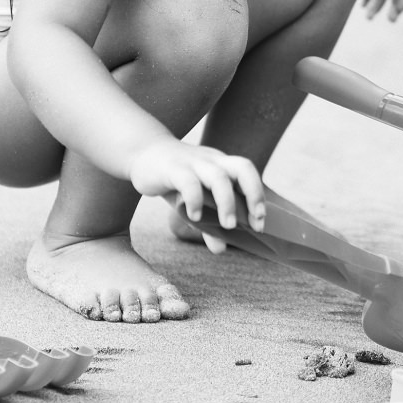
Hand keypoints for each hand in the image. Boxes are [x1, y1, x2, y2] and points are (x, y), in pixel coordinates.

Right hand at [128, 138, 265, 249]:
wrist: (142, 152)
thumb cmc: (174, 179)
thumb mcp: (194, 200)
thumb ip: (208, 224)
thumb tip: (221, 249)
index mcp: (222, 165)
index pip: (248, 173)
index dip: (258, 195)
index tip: (260, 221)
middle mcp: (212, 161)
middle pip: (243, 168)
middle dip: (254, 194)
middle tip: (255, 221)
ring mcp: (194, 163)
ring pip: (219, 177)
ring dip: (227, 203)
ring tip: (228, 226)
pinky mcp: (173, 169)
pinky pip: (189, 182)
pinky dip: (196, 201)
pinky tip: (195, 216)